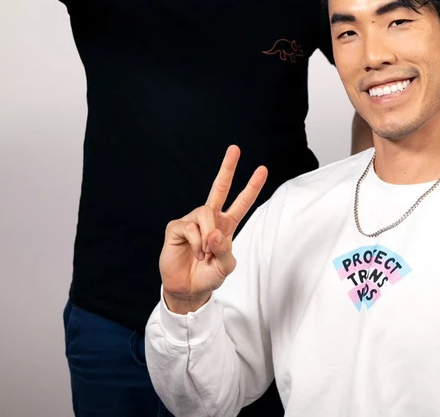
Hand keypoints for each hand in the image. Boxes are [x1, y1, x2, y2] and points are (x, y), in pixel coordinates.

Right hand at [159, 145, 267, 314]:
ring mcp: (192, 221)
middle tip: (235, 148)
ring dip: (207, 236)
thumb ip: (225, 251)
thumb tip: (214, 233)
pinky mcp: (176, 227)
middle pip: (220, 188)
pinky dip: (196, 243)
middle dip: (227, 168)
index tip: (263, 169)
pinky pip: (190, 227)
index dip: (252, 187)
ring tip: (204, 253)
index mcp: (226, 225)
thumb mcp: (225, 267)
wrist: (188, 290)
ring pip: (206, 212)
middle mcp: (210, 219)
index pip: (242, 202)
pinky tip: (195, 253)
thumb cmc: (209, 276)